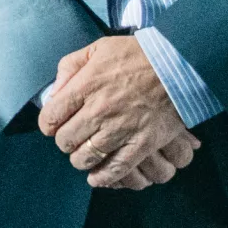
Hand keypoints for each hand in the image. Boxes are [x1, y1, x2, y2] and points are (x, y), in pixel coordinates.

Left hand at [39, 37, 194, 188]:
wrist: (179, 68)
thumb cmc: (137, 56)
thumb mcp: (97, 49)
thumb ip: (70, 67)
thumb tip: (55, 91)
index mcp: (87, 85)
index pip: (51, 116)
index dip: (48, 123)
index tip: (53, 124)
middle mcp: (100, 110)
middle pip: (66, 140)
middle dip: (64, 141)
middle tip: (71, 137)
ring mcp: (122, 129)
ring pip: (86, 157)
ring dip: (80, 159)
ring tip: (83, 154)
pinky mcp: (143, 144)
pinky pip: (116, 169)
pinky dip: (103, 177)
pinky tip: (96, 177)